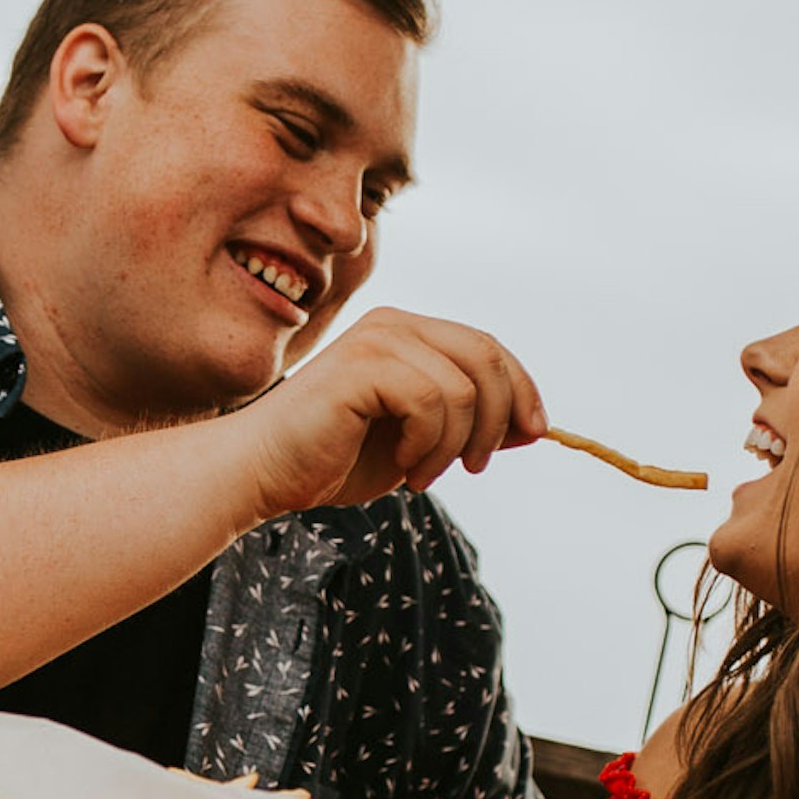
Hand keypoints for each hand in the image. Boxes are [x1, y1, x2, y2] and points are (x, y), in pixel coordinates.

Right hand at [226, 309, 546, 518]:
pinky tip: (404, 465)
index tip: (534, 433)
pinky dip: (428, 445)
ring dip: (455, 445)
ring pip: (464, 389)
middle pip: (487, 359)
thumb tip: (534, 427)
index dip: (522, 389)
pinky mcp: (361, 366)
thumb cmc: (335, 459)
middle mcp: (394, 325)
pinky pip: (430, 402)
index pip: (488, 348)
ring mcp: (376, 340)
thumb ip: (471, 427)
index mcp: (409, 334)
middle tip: (475, 466)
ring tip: (424, 473)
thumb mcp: (421, 444)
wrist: (263, 472)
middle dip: (497, 420)